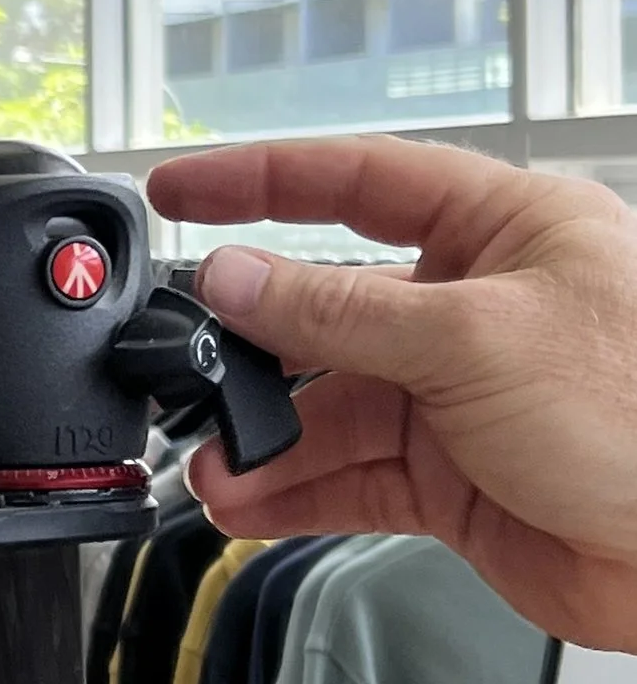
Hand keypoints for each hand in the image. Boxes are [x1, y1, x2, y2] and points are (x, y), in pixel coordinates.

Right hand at [147, 135, 636, 649]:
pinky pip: (352, 477)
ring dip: (268, 440)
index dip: (260, 181)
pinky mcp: (458, 481)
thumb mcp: (474, 339)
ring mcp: (465, 398)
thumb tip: (237, 278)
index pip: (357, 181)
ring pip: (332, 407)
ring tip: (219, 469)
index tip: (179, 190)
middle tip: (193, 377)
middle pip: (330, 310)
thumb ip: (339, 313)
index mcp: (503, 231)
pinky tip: (252, 503)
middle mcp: (478, 308)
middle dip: (256, 351)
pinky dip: (295, 492)